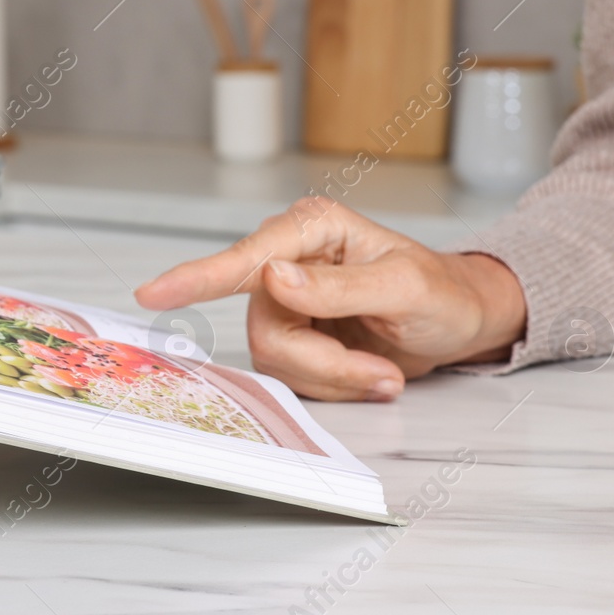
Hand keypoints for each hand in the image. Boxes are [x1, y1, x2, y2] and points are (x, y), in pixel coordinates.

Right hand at [133, 198, 526, 401]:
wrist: (461, 322)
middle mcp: (289, 260)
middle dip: (324, 362)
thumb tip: (274, 275)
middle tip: (378, 372)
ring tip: (381, 371)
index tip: (152, 293)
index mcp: (312, 230)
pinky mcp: (294, 336)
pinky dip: (336, 384)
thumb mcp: (403, 288)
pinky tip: (370, 373)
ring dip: (334, 376)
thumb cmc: (442, 293)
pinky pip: (292, 377)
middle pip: (267, 329)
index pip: (246, 258)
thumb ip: (337, 285)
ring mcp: (287, 302)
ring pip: (276, 360)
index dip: (196, 277)